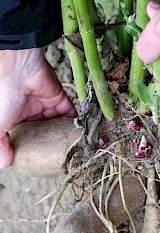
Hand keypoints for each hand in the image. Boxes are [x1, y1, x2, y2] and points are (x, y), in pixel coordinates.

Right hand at [0, 48, 75, 168]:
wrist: (18, 68)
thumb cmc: (3, 95)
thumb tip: (5, 164)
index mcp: (13, 119)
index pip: (24, 137)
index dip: (31, 147)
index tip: (39, 160)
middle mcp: (30, 113)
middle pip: (43, 131)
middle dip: (50, 142)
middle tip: (59, 156)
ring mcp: (45, 105)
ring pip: (57, 124)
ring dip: (64, 134)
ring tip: (72, 149)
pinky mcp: (59, 98)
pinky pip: (69, 113)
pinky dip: (74, 123)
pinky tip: (78, 136)